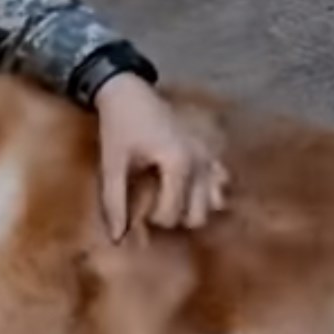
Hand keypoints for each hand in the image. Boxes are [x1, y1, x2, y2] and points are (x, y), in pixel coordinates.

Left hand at [94, 72, 228, 240]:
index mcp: (178, 163)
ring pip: (214, 203)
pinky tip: (186, 190)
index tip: (135, 206)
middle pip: (198, 215)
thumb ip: (114, 202)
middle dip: (173, 218)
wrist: (129, 94)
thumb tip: (117, 239)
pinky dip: (207, 193)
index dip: (150, 219)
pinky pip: (221, 182)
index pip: (172, 215)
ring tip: (166, 198)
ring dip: (192, 209)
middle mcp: (201, 161)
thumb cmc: (119, 128)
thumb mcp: (112, 165)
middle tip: (150, 204)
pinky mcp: (211, 152)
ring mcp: (210, 156)